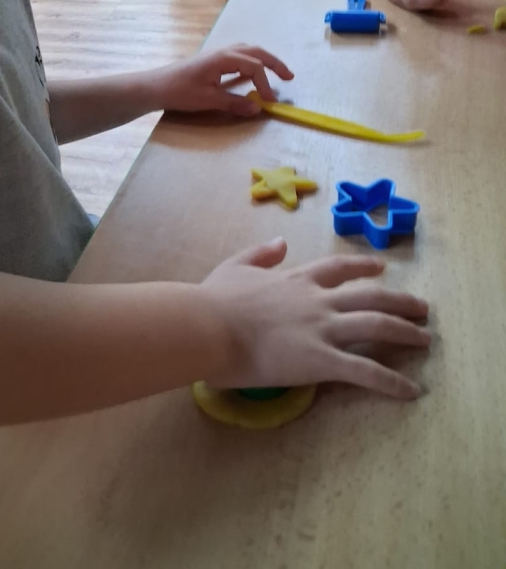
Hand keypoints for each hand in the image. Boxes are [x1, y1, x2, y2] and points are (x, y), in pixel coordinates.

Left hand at [149, 46, 293, 116]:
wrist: (155, 86)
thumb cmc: (180, 92)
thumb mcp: (208, 100)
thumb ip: (234, 104)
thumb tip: (258, 109)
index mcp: (224, 58)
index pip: (254, 67)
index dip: (265, 84)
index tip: (270, 102)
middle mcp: (223, 51)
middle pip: (255, 52)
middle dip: (274, 63)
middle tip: (290, 77)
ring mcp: (217, 54)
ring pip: (247, 51)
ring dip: (264, 60)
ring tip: (277, 72)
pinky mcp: (212, 61)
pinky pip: (238, 55)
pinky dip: (251, 61)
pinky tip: (252, 72)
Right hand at [201, 238, 429, 398]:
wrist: (209, 325)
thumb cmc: (215, 299)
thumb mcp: (235, 265)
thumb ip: (260, 253)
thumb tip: (281, 242)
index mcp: (297, 279)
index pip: (339, 269)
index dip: (363, 267)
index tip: (383, 267)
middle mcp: (317, 300)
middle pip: (370, 297)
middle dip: (400, 301)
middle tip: (422, 308)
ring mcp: (322, 328)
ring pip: (376, 327)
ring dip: (405, 333)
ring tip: (425, 340)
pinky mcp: (321, 360)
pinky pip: (365, 371)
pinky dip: (391, 382)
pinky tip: (410, 391)